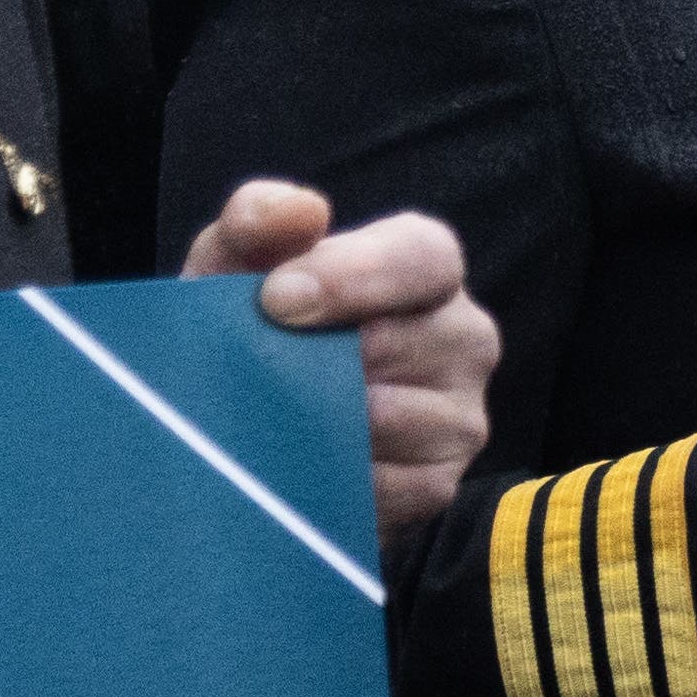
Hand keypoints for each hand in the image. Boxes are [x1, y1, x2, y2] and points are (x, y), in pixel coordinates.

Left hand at [186, 179, 500, 538]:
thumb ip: (256, 221)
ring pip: (392, 418)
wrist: (246, 427)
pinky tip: (299, 466)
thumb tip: (301, 210)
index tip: (275, 299)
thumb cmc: (249, 330)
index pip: (423, 257)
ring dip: (318, 421)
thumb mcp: (233, 266)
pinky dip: (331, 478)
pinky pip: (387, 485)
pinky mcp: (441, 483)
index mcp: (424, 267)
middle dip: (319, 358)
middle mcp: (463, 335)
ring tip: (271, 417)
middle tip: (256, 370)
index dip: (354, 276)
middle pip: (406, 342)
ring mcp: (462, 415)